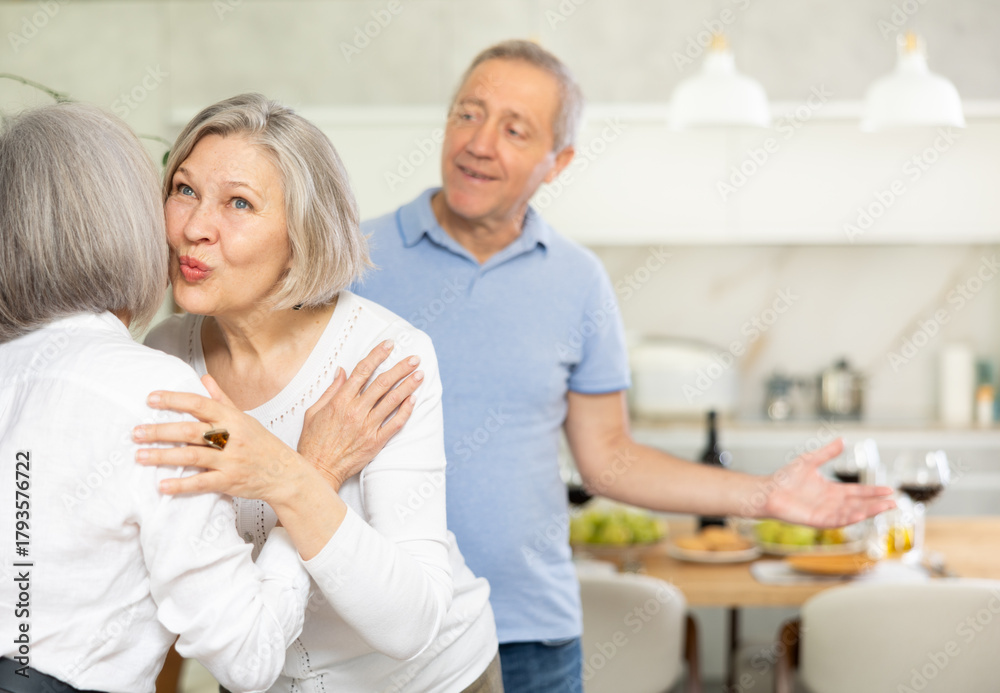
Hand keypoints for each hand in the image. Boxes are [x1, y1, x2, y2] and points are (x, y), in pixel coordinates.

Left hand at [133, 376, 313, 506]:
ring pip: (192, 456)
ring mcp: (230, 460)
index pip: (200, 404)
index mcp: (232, 419)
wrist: (284, 473)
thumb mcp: (244, 418)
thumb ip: (222, 399)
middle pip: (191, 431)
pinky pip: (201, 483)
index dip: (175, 400)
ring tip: (140, 455)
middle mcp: (230, 438)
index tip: (151, 399)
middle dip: (161, 431)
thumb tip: (204, 379)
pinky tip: (162, 485)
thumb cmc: (262, 444)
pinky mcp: (229, 481)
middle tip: (136, 432)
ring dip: (163, 456)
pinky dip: (181, 485)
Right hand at [298, 340, 422, 490]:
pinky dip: (406, 411)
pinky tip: (414, 400)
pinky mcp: (375, 442)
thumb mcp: (314, 411)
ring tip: (420, 375)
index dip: (377, 355)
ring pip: (392, 401)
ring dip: (408, 386)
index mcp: (340, 401)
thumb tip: (342, 370)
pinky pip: (395, 424)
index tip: (389, 345)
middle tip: (415, 359)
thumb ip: (331, 390)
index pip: (363, 371)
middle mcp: (356, 411)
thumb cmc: (313, 441)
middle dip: (401, 368)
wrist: (318, 470)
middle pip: (383, 383)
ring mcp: (367, 427)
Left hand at [759, 439, 895, 526]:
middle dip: (876, 504)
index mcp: (832, 490)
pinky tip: (861, 514)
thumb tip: (842, 440)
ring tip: (884, 507)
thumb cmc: (786, 478)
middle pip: (859, 504)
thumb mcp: (810, 461)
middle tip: (895, 502)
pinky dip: (849, 518)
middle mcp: (831, 503)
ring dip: (868, 511)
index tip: (889, 490)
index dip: (873, 491)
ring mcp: (825, 512)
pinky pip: (836, 521)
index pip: (857, 492)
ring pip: (852, 513)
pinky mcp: (817, 520)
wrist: (768, 491)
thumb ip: (827, 453)